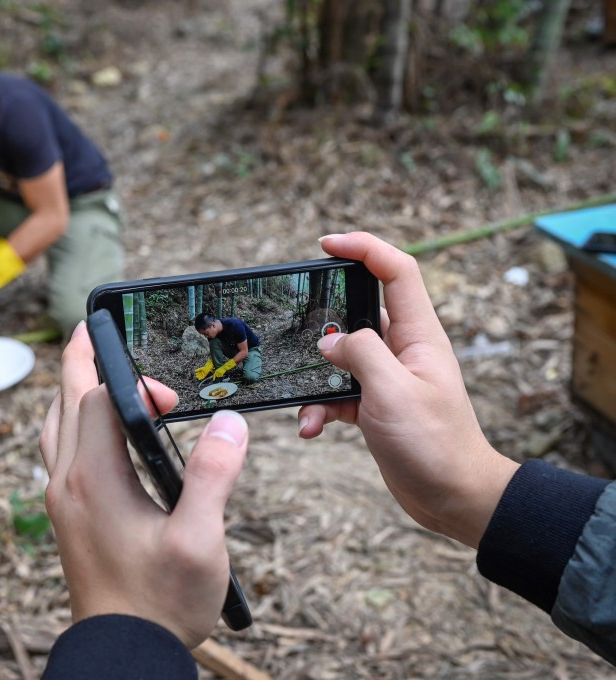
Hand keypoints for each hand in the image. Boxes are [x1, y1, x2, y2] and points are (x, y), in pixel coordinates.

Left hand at [40, 323, 248, 646]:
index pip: (98, 396)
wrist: (121, 652)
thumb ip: (213, 477)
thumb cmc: (158, 603)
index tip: (168, 394)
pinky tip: (94, 433)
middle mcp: (67, 480)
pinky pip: (57, 450)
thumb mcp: (199, 541)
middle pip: (64, 400)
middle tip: (93, 328)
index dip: (133, 380)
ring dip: (69, 392)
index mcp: (94, 477)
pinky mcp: (65, 515)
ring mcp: (61, 498)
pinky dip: (70, 423)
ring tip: (91, 371)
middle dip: (79, 360)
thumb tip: (228, 424)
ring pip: (54, 425)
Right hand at [297, 232, 518, 547]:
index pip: (396, 271)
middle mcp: (404, 350)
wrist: (454, 497)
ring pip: (341, 358)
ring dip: (317, 377)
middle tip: (298, 325)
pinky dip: (320, 408)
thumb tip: (329, 342)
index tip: (326, 244)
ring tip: (307, 402)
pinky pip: (337, 393)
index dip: (364, 248)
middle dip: (326, 320)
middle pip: (360, 311)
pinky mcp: (375, 406)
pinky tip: (312, 427)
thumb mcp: (392, 391)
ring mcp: (389, 378)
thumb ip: (359, 354)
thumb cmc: (435, 444)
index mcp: (419, 335)